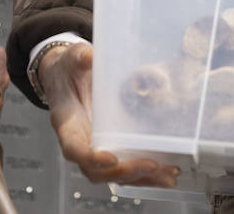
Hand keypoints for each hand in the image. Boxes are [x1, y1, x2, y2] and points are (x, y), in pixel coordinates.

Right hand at [41, 44, 179, 187]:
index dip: (90, 157)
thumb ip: (79, 57)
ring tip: (167, 175)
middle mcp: (79, 140)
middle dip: (123, 172)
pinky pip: (124, 166)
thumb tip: (90, 56)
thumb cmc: (68, 68)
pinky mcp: (108, 146)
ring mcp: (94, 146)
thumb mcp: (72, 58)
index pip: (74, 148)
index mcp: (67, 122)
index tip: (111, 158)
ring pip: (113, 174)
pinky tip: (166, 171)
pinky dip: (144, 174)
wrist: (66, 74)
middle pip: (96, 170)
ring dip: (140, 178)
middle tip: (151, 165)